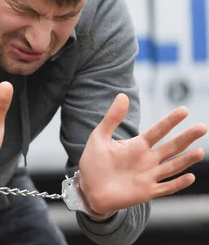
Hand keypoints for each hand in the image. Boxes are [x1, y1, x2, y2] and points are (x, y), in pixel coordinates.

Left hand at [78, 93, 206, 215]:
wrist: (89, 189)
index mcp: (137, 145)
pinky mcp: (147, 191)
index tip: (184, 110)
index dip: (170, 121)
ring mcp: (148, 176)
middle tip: (202, 127)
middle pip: (171, 147)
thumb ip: (112, 118)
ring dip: (186, 160)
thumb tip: (122, 95)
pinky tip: (189, 177)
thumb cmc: (93, 163)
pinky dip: (177, 183)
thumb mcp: (99, 137)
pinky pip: (166, 187)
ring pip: (172, 166)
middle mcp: (147, 159)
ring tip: (199, 151)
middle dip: (186, 137)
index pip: (158, 130)